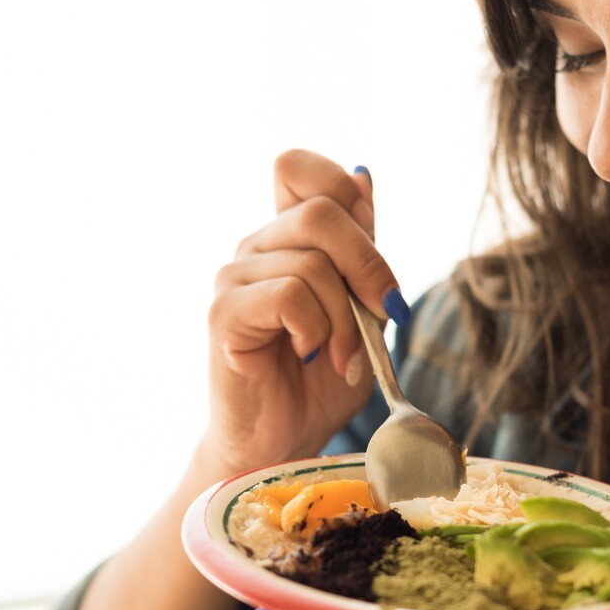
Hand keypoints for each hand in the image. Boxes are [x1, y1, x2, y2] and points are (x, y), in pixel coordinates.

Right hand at [201, 150, 405, 476]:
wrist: (284, 443)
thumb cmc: (321, 381)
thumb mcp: (361, 308)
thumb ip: (361, 249)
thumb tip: (363, 175)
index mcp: (287, 237)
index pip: (298, 167)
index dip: (338, 186)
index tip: (369, 244)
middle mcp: (256, 247)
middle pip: (321, 211)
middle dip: (369, 264)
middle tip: (386, 312)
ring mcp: (234, 277)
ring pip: (312, 262)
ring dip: (346, 318)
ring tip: (342, 356)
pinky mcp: (224, 313)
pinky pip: (289, 295)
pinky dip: (315, 328)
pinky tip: (308, 354)